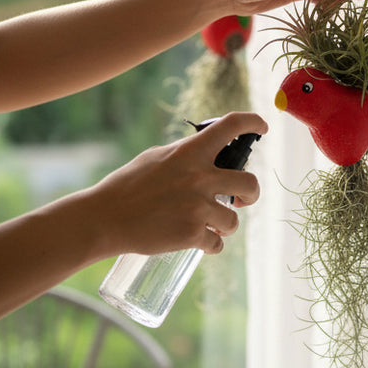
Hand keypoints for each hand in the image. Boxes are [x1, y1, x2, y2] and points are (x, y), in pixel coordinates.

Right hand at [90, 112, 267, 256]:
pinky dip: (210, 245)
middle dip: (252, 195)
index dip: (253, 122)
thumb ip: (184, 155)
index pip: (231, 126)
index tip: (262, 127)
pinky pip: (216, 243)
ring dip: (224, 225)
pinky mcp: (192, 234)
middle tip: (243, 199)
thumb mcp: (155, 158)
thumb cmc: (126, 187)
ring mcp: (198, 207)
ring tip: (210, 226)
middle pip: (250, 183)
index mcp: (190, 153)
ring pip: (233, 220)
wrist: (104, 219)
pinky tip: (200, 243)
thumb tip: (204, 154)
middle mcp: (200, 178)